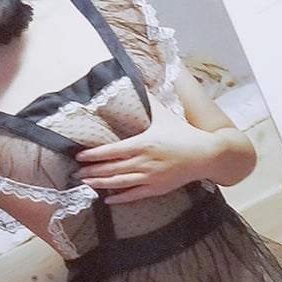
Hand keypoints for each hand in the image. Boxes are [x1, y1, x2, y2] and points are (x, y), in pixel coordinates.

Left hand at [74, 99, 217, 202]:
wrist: (205, 155)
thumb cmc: (184, 133)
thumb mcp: (164, 115)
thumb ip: (149, 101)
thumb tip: (137, 82)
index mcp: (143, 143)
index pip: (112, 151)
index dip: (94, 155)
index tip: (79, 156)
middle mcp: (144, 162)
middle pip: (112, 169)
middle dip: (92, 171)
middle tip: (76, 173)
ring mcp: (150, 177)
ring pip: (120, 183)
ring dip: (101, 184)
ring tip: (86, 184)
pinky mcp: (157, 189)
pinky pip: (134, 195)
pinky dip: (120, 198)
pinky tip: (108, 200)